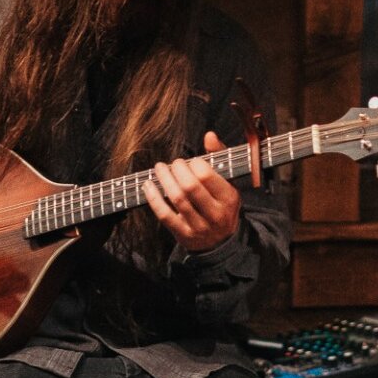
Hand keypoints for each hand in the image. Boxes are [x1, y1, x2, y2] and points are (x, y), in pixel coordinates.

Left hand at [143, 131, 241, 251]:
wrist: (221, 242)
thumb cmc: (222, 204)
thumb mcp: (228, 182)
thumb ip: (219, 157)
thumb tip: (209, 135)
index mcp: (229, 198)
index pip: (207, 176)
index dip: (194, 164)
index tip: (190, 161)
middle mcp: (216, 214)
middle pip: (190, 186)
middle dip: (177, 170)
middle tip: (174, 164)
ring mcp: (199, 226)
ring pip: (177, 199)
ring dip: (164, 180)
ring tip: (159, 168)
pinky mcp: (183, 234)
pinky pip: (165, 215)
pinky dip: (154, 198)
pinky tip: (148, 185)